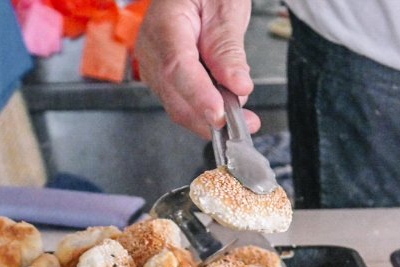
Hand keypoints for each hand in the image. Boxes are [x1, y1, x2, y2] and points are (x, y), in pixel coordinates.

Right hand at [136, 0, 259, 138]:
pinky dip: (206, 110)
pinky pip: (182, 102)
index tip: (220, 115)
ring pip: (178, 106)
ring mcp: (153, 68)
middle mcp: (151, 50)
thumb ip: (228, 47)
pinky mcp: (163, 79)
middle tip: (247, 123)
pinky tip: (227, 106)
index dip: (198, 96)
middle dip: (210, 118)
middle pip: (175, 96)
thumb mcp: (226, 7)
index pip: (177, 68)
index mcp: (164, 25)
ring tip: (243, 116)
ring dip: (211, 118)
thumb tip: (238, 86)